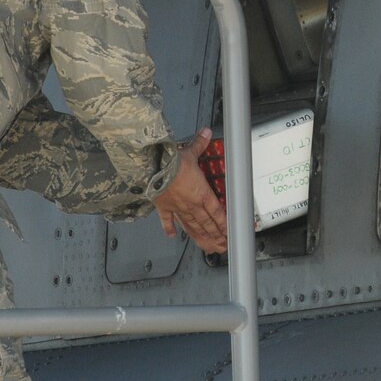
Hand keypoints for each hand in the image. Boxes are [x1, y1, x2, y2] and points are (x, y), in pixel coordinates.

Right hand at [155, 129, 227, 253]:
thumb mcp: (189, 152)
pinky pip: (167, 221)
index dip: (223, 224)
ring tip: (208, 247)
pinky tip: (173, 236)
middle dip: (215, 235)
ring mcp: (177, 208)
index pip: (216, 212)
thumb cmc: (171, 163)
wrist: (152, 169)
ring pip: (192, 226)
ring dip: (200, 237)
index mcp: (201, 193)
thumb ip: (199, 144)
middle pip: (206, 223)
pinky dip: (170, 228)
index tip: (229, 232)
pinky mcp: (163, 207)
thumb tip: (206, 133)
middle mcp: (191, 204)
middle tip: (222, 245)